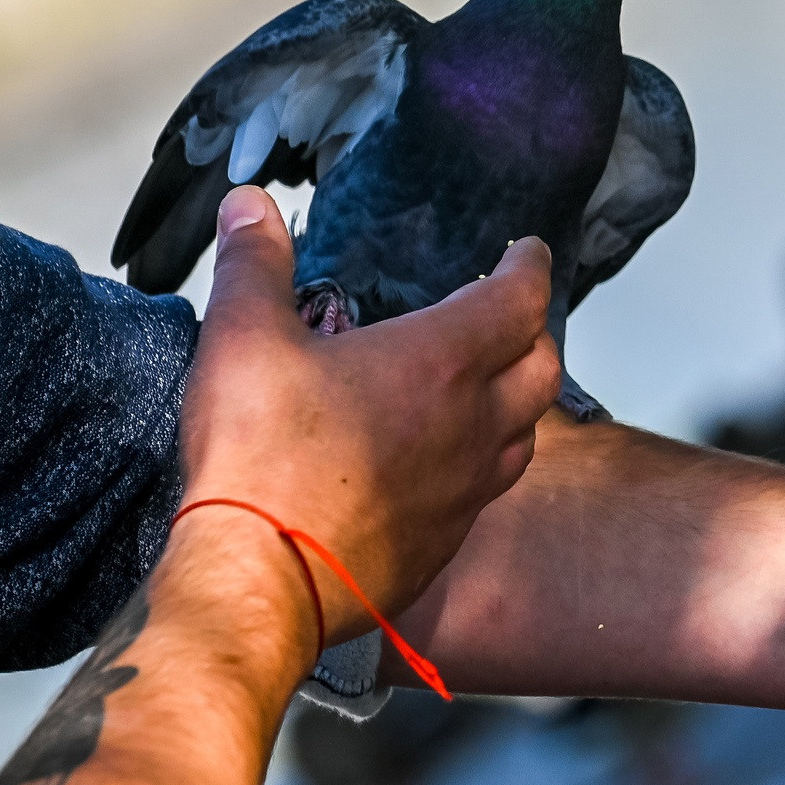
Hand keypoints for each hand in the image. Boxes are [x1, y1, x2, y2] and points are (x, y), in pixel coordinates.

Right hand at [175, 187, 563, 643]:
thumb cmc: (257, 457)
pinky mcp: (444, 542)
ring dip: (519, 401)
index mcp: (440, 362)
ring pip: (525, 434)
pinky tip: (446, 465)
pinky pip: (485, 492)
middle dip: (535, 332)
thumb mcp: (242, 338)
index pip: (520, 300)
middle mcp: (472, 424)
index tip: (529, 253)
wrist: (260, 581)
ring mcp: (466, 490)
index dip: (530, 268)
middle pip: (542, 367)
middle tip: (510, 315)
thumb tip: (251, 204)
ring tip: (490, 386)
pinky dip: (482, 463)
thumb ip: (254, 265)